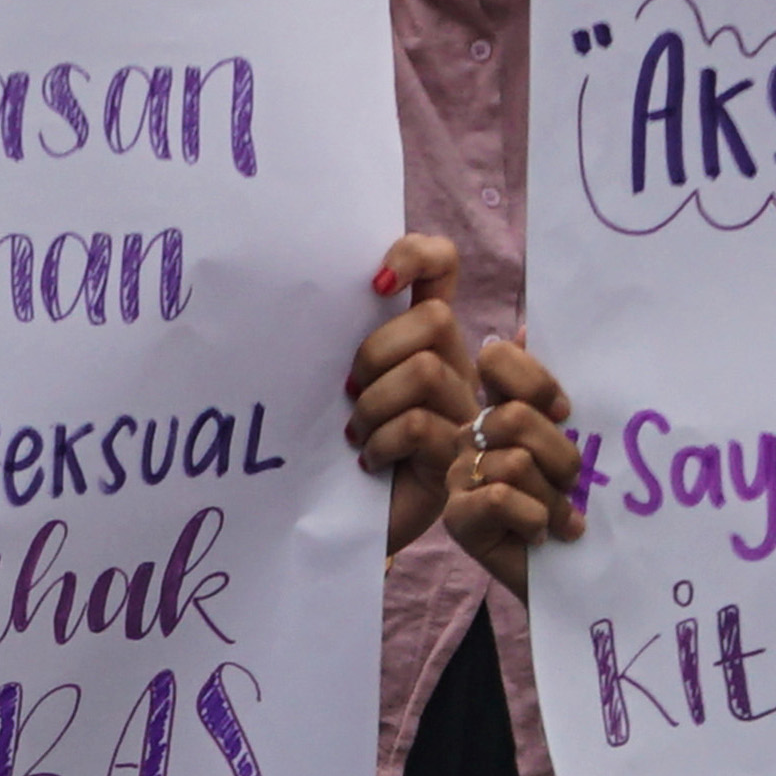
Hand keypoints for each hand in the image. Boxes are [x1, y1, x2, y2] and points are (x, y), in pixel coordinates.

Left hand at [344, 233, 475, 550]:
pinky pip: (419, 424)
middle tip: (348, 391)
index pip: (441, 267)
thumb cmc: (340, 446)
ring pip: (425, 370)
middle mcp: (454, 365)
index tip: (376, 280)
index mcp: (424, 338)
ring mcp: (462, 411)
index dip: (417, 254)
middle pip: (435, 319)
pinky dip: (381, 442)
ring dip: (374, 404)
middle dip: (377, 352)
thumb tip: (312, 292)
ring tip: (356, 434)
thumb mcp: (338, 382)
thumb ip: (343, 338)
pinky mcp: (457, 455)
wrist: (351, 520)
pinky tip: (368, 461)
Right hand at [439, 337, 586, 597]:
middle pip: (516, 417)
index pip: (498, 358)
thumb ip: (545, 392)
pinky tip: (537, 535)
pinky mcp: (457, 515)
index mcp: (494, 409)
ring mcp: (458, 474)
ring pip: (516, 461)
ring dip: (553, 500)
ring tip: (557, 520)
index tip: (566, 414)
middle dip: (561, 459)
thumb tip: (526, 323)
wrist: (566, 579)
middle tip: (570, 489)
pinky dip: (535, 520)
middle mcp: (469, 435)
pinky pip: (504, 496)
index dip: (537, 382)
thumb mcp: (567, 444)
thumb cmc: (569, 509)